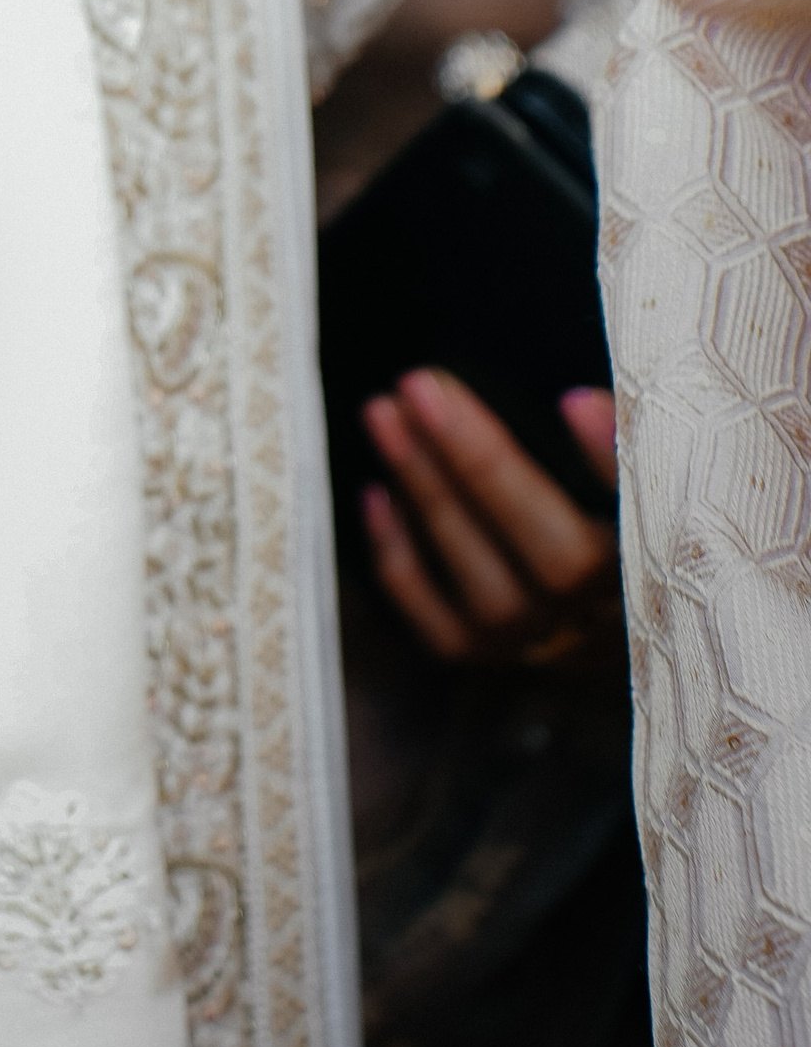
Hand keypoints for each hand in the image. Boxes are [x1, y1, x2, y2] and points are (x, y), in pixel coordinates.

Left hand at [360, 369, 620, 667]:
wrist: (622, 622)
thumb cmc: (632, 524)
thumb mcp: (649, 483)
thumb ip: (627, 444)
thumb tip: (577, 402)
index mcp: (670, 571)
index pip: (647, 521)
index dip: (614, 465)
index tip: (570, 400)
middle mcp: (616, 622)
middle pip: (555, 559)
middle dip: (483, 465)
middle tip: (420, 384)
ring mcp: (554, 650)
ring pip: (490, 592)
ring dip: (429, 495)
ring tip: (384, 414)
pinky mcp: (500, 661)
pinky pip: (442, 628)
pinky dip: (402, 562)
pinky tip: (377, 492)